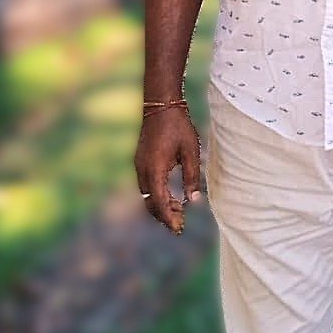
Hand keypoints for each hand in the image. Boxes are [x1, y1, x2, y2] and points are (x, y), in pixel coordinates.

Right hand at [134, 106, 203, 232]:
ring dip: (160, 205)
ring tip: (179, 209)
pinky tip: (170, 195)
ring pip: (146, 195)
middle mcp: (143, 169)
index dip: (169, 218)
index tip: (179, 228)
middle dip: (164, 215)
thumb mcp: (191, 151)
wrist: (161, 104)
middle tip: (180, 222)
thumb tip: (193, 201)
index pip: (159, 202)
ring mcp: (139, 164)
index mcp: (155, 168)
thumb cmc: (178, 126)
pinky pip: (145, 185)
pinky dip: (156, 194)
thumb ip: (192, 176)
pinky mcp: (140, 160)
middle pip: (150, 202)